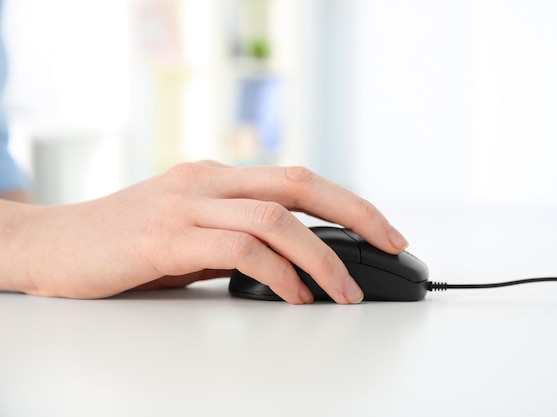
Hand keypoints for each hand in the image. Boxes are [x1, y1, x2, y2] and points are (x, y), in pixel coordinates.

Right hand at [1, 161, 407, 303]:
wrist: (54, 245)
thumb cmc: (125, 242)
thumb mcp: (192, 232)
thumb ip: (237, 237)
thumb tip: (290, 262)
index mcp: (219, 178)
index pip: (299, 180)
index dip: (349, 202)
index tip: (384, 230)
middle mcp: (209, 181)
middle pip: (300, 184)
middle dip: (355, 214)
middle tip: (391, 245)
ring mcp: (186, 204)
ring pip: (275, 217)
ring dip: (320, 257)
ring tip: (344, 291)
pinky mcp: (164, 236)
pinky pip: (237, 248)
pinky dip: (275, 273)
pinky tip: (292, 297)